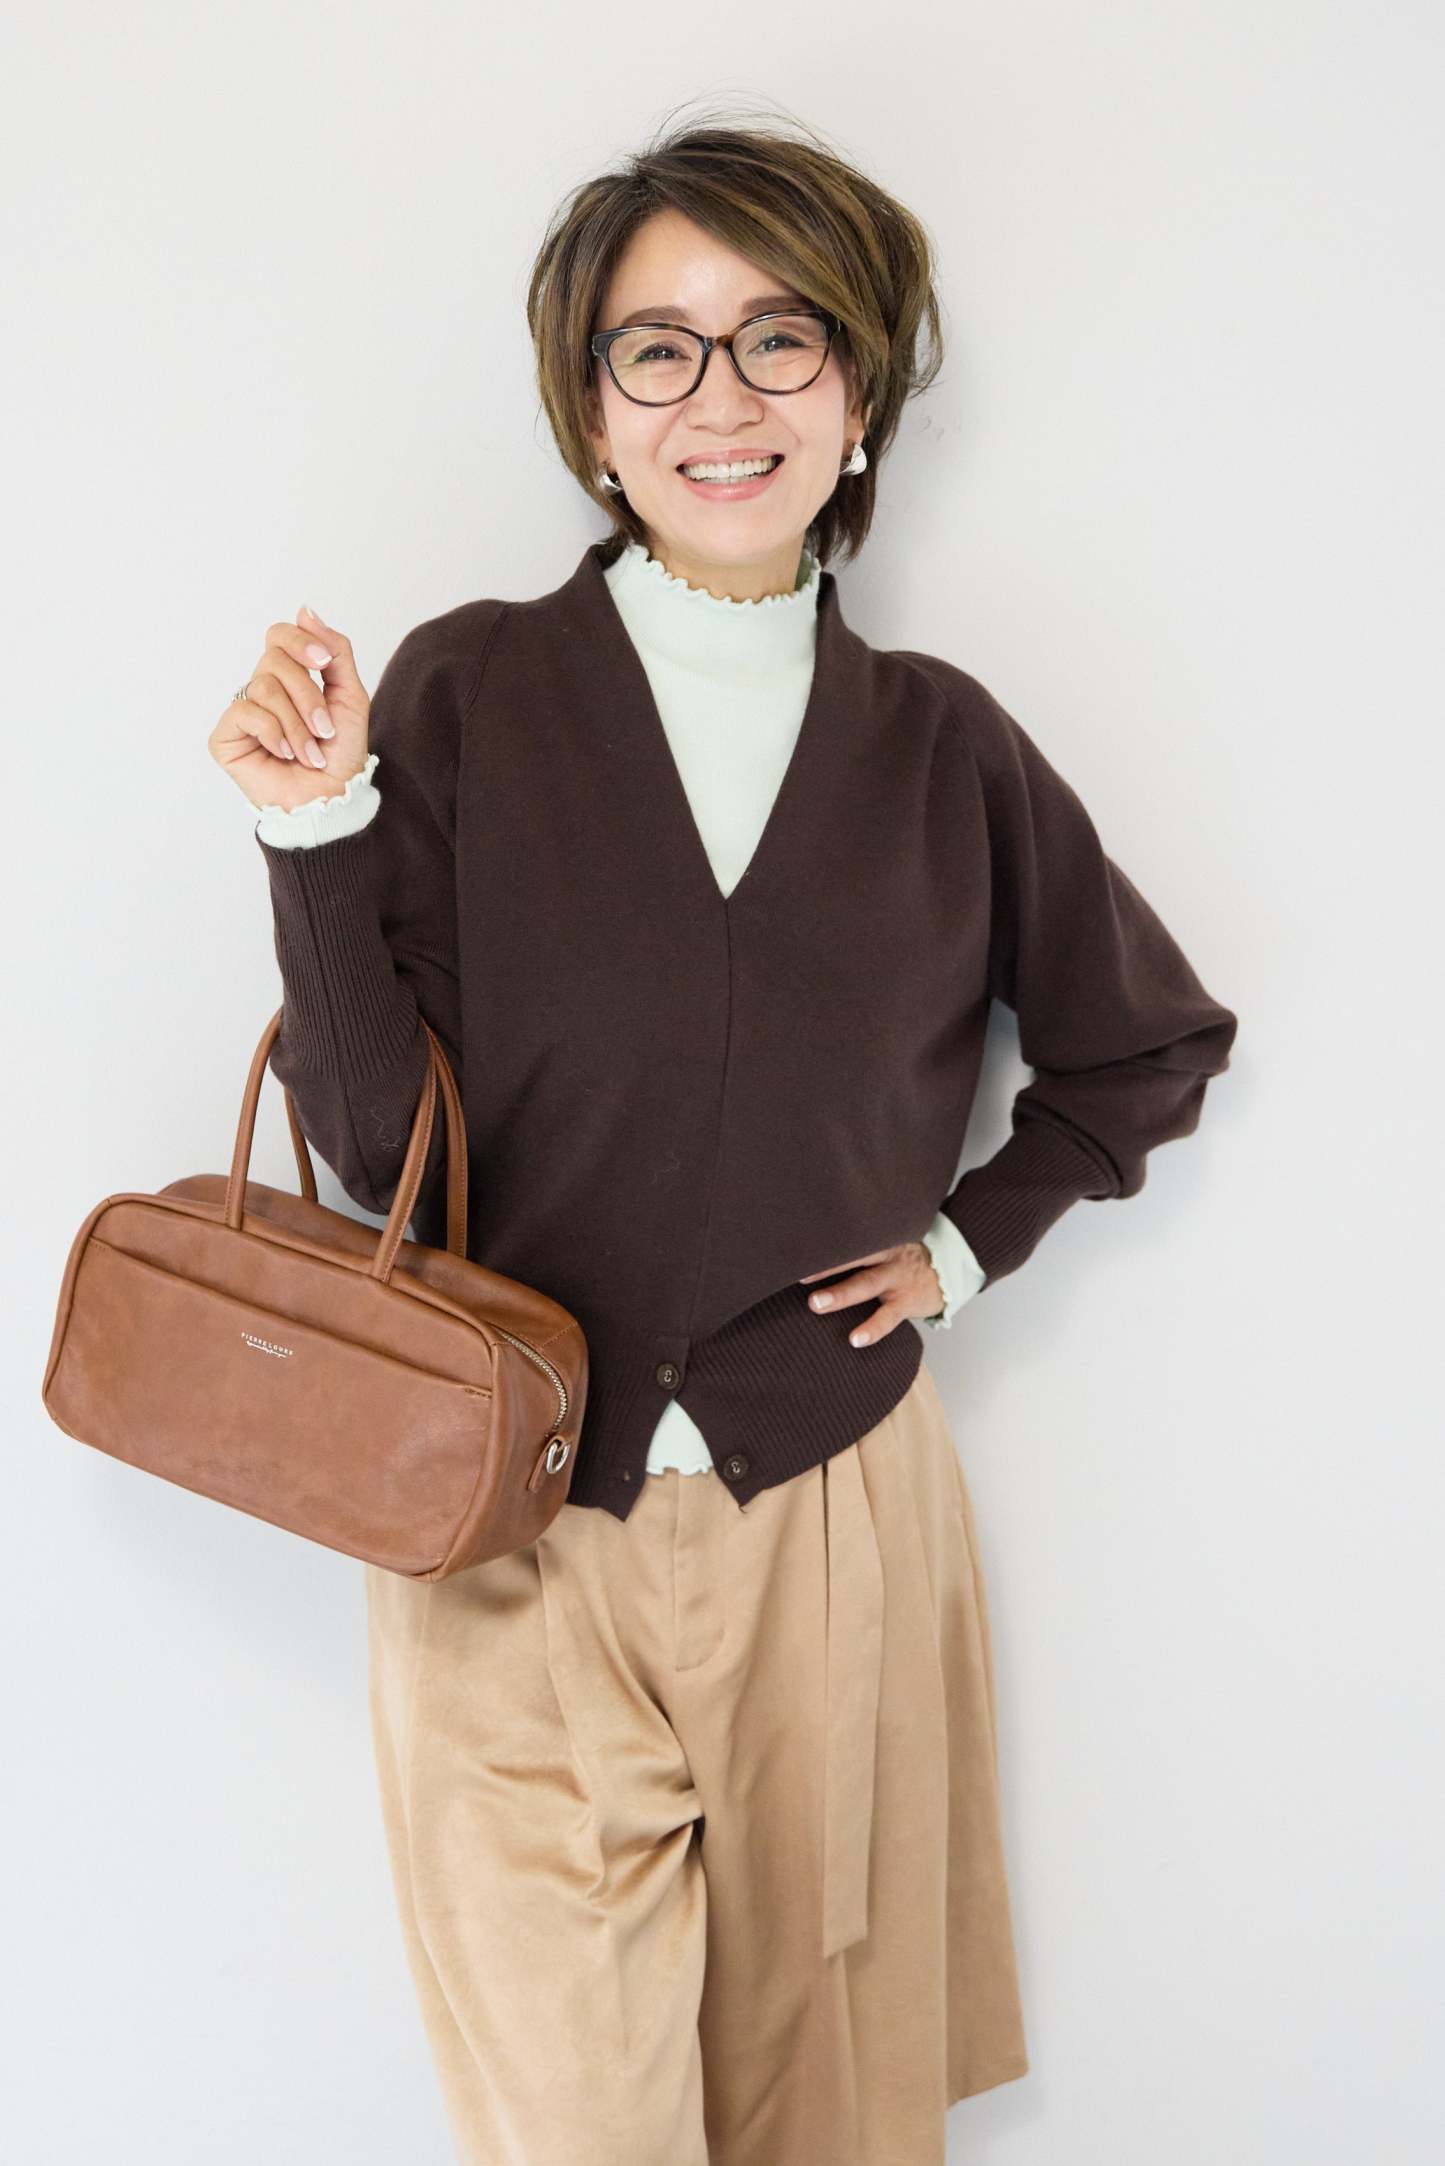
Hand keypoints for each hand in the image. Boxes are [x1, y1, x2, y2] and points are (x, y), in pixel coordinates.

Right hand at [209, 603, 371, 812]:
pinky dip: (273, 733)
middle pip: (274, 660)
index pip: (279, 635)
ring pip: (264, 687)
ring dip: (297, 724)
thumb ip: (335, 651)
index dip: (300, 642)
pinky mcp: (225, 736)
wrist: (330, 799)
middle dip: (308, 696)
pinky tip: (284, 755)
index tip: (324, 662)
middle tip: (325, 730)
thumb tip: (304, 609)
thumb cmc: (340, 754)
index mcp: (289, 676)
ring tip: (309, 752)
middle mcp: (262, 689)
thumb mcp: (350, 696)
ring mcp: (242, 712)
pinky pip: (246, 712)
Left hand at [798, 1239, 944, 1346]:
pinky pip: (888, 1316)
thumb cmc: (903, 1259)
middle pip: (852, 1255)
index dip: (823, 1239)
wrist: (950, 1270)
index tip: (795, 1243)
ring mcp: (897, 1278)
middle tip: (796, 1272)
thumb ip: (858, 1247)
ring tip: (815, 1304)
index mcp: (877, 1238)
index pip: (847, 1236)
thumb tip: (813, 1253)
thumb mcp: (885, 1244)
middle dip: (824, 1264)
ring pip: (866, 1284)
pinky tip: (856, 1339)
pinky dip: (872, 1328)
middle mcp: (886, 1253)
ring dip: (840, 1294)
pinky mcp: (907, 1301)